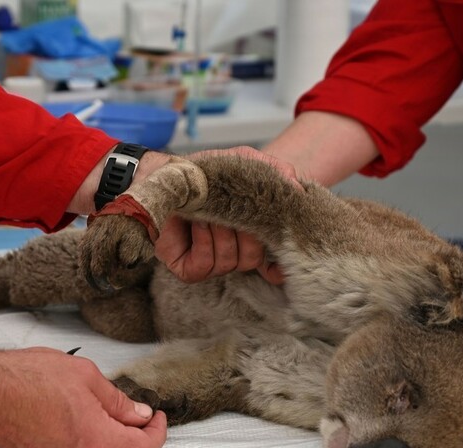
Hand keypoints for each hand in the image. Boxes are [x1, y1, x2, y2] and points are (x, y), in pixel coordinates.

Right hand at [0, 347, 166, 447]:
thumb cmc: (26, 377)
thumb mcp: (86, 376)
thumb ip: (117, 400)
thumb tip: (138, 413)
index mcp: (94, 438)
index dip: (157, 434)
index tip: (158, 417)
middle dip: (138, 439)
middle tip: (141, 415)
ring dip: (113, 442)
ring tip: (112, 413)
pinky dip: (90, 444)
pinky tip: (86, 420)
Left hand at [154, 146, 297, 283]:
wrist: (164, 174)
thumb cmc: (203, 173)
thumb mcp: (243, 162)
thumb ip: (275, 172)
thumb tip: (298, 189)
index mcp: (248, 236)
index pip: (272, 263)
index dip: (278, 262)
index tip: (282, 248)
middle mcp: (231, 253)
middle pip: (253, 258)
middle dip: (243, 230)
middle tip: (228, 206)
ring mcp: (210, 265)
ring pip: (232, 261)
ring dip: (220, 230)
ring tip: (205, 210)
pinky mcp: (188, 270)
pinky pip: (207, 264)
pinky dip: (203, 240)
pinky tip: (194, 223)